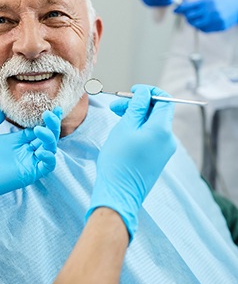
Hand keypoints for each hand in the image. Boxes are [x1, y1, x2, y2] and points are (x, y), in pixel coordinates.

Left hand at [0, 105, 61, 220]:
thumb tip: (3, 105)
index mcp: (14, 141)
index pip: (37, 129)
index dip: (46, 120)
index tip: (52, 108)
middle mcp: (23, 151)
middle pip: (46, 138)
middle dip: (52, 125)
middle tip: (51, 113)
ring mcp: (26, 163)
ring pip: (49, 150)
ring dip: (50, 138)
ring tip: (39, 129)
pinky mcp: (27, 174)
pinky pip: (46, 167)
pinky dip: (49, 158)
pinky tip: (41, 149)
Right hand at [86, 85, 176, 240]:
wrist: (119, 192)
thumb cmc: (118, 160)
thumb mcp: (125, 128)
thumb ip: (137, 108)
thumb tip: (144, 93)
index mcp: (162, 129)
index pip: (164, 100)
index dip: (149, 92)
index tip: (133, 91)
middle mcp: (168, 139)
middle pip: (157, 112)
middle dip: (138, 104)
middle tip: (116, 105)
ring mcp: (164, 149)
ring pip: (153, 123)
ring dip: (136, 116)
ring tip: (116, 116)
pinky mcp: (157, 157)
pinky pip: (151, 135)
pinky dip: (139, 128)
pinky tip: (123, 129)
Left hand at [174, 0, 237, 31]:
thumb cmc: (221, 2)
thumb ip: (194, 4)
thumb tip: (179, 7)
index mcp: (207, 2)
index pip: (188, 7)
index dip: (180, 9)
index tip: (175, 10)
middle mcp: (210, 11)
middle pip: (190, 18)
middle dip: (188, 17)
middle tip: (190, 15)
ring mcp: (215, 20)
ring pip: (196, 25)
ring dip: (194, 23)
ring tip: (200, 18)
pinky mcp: (218, 27)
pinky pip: (204, 30)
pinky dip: (202, 27)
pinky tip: (207, 22)